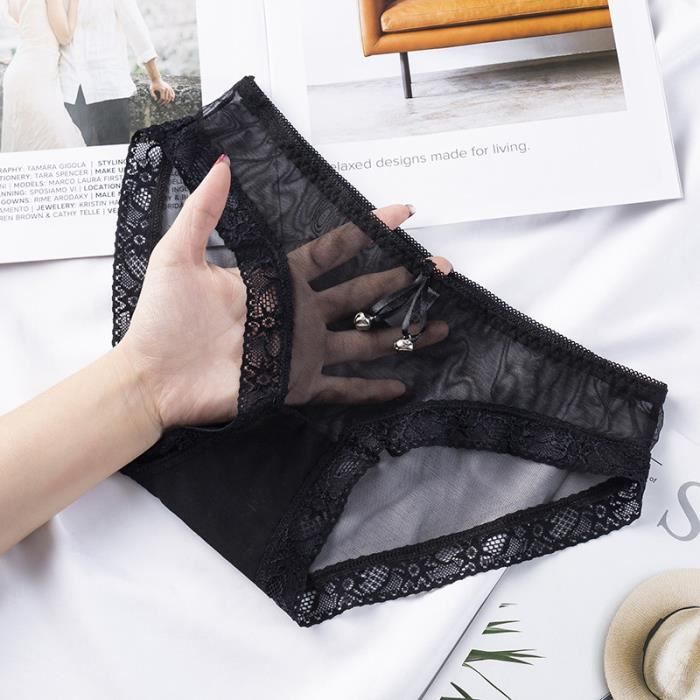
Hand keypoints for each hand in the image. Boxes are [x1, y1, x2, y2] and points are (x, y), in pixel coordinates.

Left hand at [119, 155, 450, 430]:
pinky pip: (343, 389)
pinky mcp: (297, 385)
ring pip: (364, 340)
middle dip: (401, 278)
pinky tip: (403, 388)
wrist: (153, 374)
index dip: (368, 230)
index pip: (335, 249)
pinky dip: (372, 391)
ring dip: (402, 333)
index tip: (402, 214)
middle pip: (362, 293)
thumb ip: (205, 209)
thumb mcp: (180, 253)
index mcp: (279, 280)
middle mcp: (299, 314)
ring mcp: (302, 351)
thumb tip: (223, 162)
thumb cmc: (164, 317)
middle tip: (438, 267)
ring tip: (439, 325)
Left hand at [149, 77, 174, 103]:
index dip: (160, 102)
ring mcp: (169, 88)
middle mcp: (166, 89)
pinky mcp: (170, 87)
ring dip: (168, 101)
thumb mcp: (151, 89)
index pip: (163, 98)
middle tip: (162, 104)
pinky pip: (173, 93)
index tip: (158, 103)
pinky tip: (172, 100)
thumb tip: (156, 100)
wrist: (156, 78)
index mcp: (162, 89)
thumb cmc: (153, 84)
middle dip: (164, 102)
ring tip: (166, 103)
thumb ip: (152, 95)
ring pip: (170, 97)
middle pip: (167, 98)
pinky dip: (173, 97)